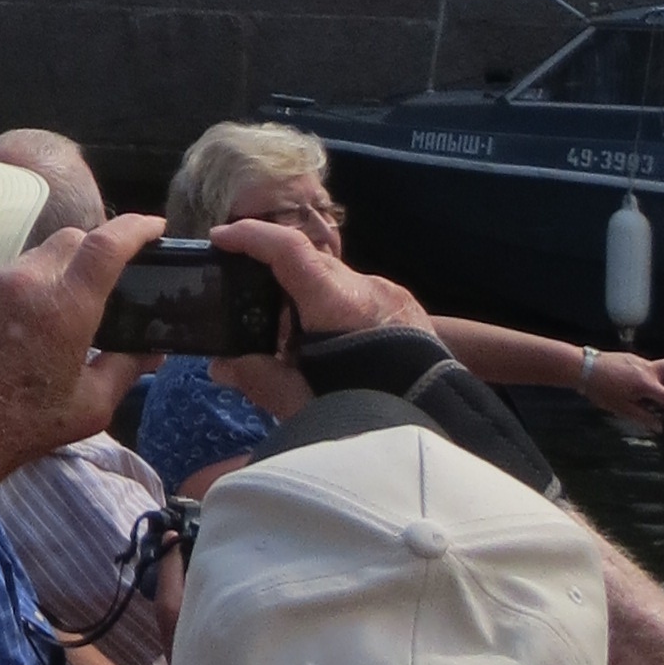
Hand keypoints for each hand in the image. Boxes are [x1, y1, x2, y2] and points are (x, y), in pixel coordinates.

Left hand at [0, 213, 163, 494]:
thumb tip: (155, 349)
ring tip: (69, 304)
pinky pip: (12, 270)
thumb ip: (128, 368)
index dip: (136, 228)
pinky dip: (31, 281)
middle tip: (114, 274)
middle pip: (74, 238)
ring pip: (41, 252)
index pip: (106, 244)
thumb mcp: (92, 405)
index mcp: (64, 309)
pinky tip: (31, 317)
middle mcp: (27, 282)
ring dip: (63, 266)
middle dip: (100, 247)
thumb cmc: (25, 426)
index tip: (155, 226)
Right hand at [205, 216, 430, 418]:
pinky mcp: (410, 311)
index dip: (251, 237)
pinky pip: (362, 298)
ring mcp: (393, 297)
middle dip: (275, 275)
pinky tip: (332, 348)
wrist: (443, 427)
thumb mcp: (304, 404)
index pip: (288, 249)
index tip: (221, 239)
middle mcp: (367, 288)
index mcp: (337, 303)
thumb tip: (222, 365)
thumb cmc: (368, 417)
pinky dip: (336, 311)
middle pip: (311, 265)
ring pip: (337, 283)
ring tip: (293, 341)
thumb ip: (260, 378)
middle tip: (248, 304)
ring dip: (309, 300)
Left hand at [586, 350, 663, 429]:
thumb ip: (642, 417)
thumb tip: (660, 426)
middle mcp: (647, 369)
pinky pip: (653, 365)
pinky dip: (662, 372)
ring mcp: (640, 361)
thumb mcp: (620, 408)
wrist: (581, 366)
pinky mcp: (632, 358)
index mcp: (646, 384)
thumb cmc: (599, 389)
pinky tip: (659, 382)